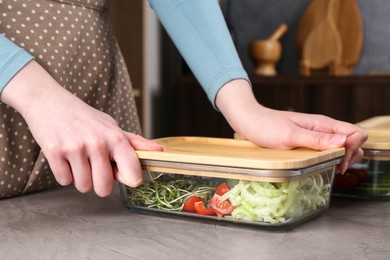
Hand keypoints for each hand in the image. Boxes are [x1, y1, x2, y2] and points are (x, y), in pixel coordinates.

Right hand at [1, 61, 163, 196]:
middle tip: (94, 167)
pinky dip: (64, 173)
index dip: (130, 180)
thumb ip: (135, 143)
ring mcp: (75, 148)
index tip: (124, 176)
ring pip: (83, 186)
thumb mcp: (112, 126)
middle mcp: (97, 143)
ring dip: (81, 178)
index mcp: (116, 138)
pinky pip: (64, 181)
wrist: (50, 102)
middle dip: (99, 183)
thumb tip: (159, 151)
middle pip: (104, 189)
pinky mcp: (54, 152)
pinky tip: (65, 157)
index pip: (132, 173)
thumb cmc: (85, 117)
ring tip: (78, 159)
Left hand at [216, 79, 367, 172]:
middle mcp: (323, 129)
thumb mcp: (290, 134)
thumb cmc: (266, 126)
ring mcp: (316, 136)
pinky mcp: (307, 142)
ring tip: (331, 167)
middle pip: (354, 141)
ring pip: (342, 147)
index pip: (356, 133)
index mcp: (323, 124)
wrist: (248, 121)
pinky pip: (327, 150)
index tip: (339, 160)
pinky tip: (322, 165)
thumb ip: (317, 138)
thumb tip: (343, 141)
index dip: (354, 148)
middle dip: (351, 155)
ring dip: (342, 158)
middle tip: (337, 167)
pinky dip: (330, 159)